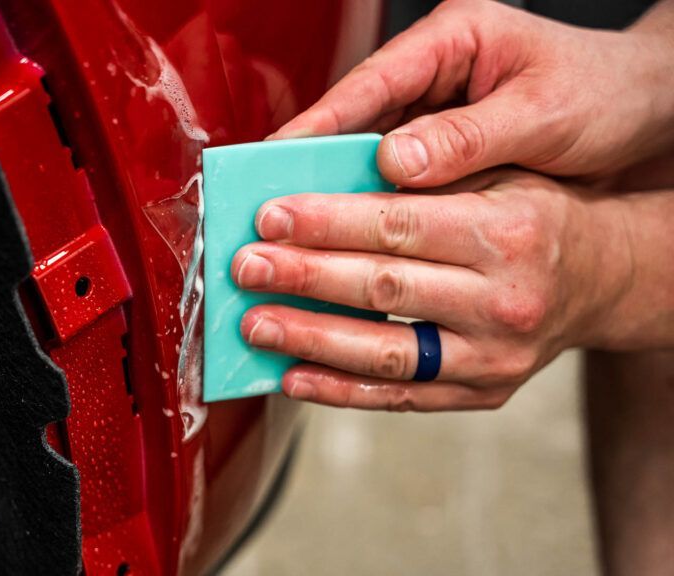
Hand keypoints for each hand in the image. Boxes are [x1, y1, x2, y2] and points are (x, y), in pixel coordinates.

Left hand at [231, 170, 636, 410]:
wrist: (600, 278)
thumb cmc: (531, 215)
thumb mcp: (493, 176)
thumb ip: (419, 183)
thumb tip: (316, 192)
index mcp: (506, 231)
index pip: (397, 225)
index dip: (326, 222)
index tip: (269, 217)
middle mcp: (504, 299)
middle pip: (382, 289)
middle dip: (303, 277)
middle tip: (246, 267)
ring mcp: (493, 357)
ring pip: (385, 352)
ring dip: (308, 338)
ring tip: (254, 324)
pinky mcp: (482, 394)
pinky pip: (399, 398)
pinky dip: (339, 390)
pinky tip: (291, 375)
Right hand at [270, 0, 673, 186]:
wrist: (653, 115)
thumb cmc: (609, 92)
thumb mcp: (544, 113)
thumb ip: (469, 136)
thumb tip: (395, 161)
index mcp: (455, 38)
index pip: (371, 80)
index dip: (319, 120)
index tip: (277, 155)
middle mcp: (438, 71)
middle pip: (357, 117)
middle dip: (316, 159)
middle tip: (276, 201)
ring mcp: (438, 110)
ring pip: (370, 149)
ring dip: (341, 186)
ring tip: (303, 224)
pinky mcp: (445, 146)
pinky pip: (397, 174)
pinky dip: (377, 201)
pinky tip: (355, 232)